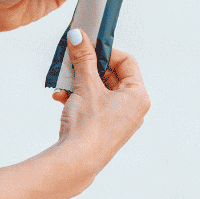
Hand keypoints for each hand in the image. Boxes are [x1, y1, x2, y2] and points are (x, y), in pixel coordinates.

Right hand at [54, 28, 150, 178]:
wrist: (76, 162)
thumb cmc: (89, 126)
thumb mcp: (86, 84)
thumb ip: (83, 57)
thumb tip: (78, 36)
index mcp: (138, 96)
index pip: (127, 61)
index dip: (106, 52)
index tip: (88, 48)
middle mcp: (133, 108)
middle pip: (112, 75)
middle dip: (88, 68)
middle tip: (73, 61)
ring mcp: (119, 119)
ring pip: (100, 90)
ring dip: (79, 83)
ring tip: (64, 81)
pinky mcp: (104, 128)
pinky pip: (93, 104)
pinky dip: (78, 97)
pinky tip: (61, 97)